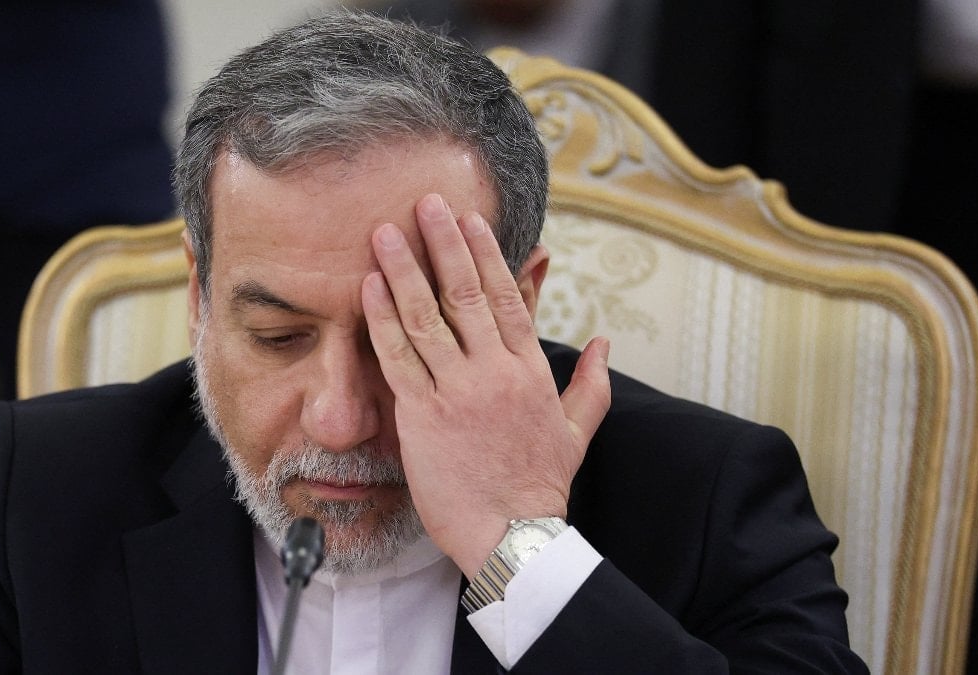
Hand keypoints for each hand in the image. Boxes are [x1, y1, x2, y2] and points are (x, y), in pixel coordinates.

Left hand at [361, 193, 612, 577]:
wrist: (513, 535)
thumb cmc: (540, 485)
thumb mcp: (577, 430)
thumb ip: (592, 383)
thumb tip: (606, 343)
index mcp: (530, 370)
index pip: (507, 297)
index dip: (486, 254)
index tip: (469, 219)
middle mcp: (494, 371)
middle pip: (465, 293)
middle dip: (443, 243)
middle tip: (424, 203)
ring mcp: (457, 391)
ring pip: (427, 317)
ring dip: (404, 270)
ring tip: (385, 232)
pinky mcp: (423, 415)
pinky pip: (398, 357)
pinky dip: (383, 319)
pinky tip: (371, 287)